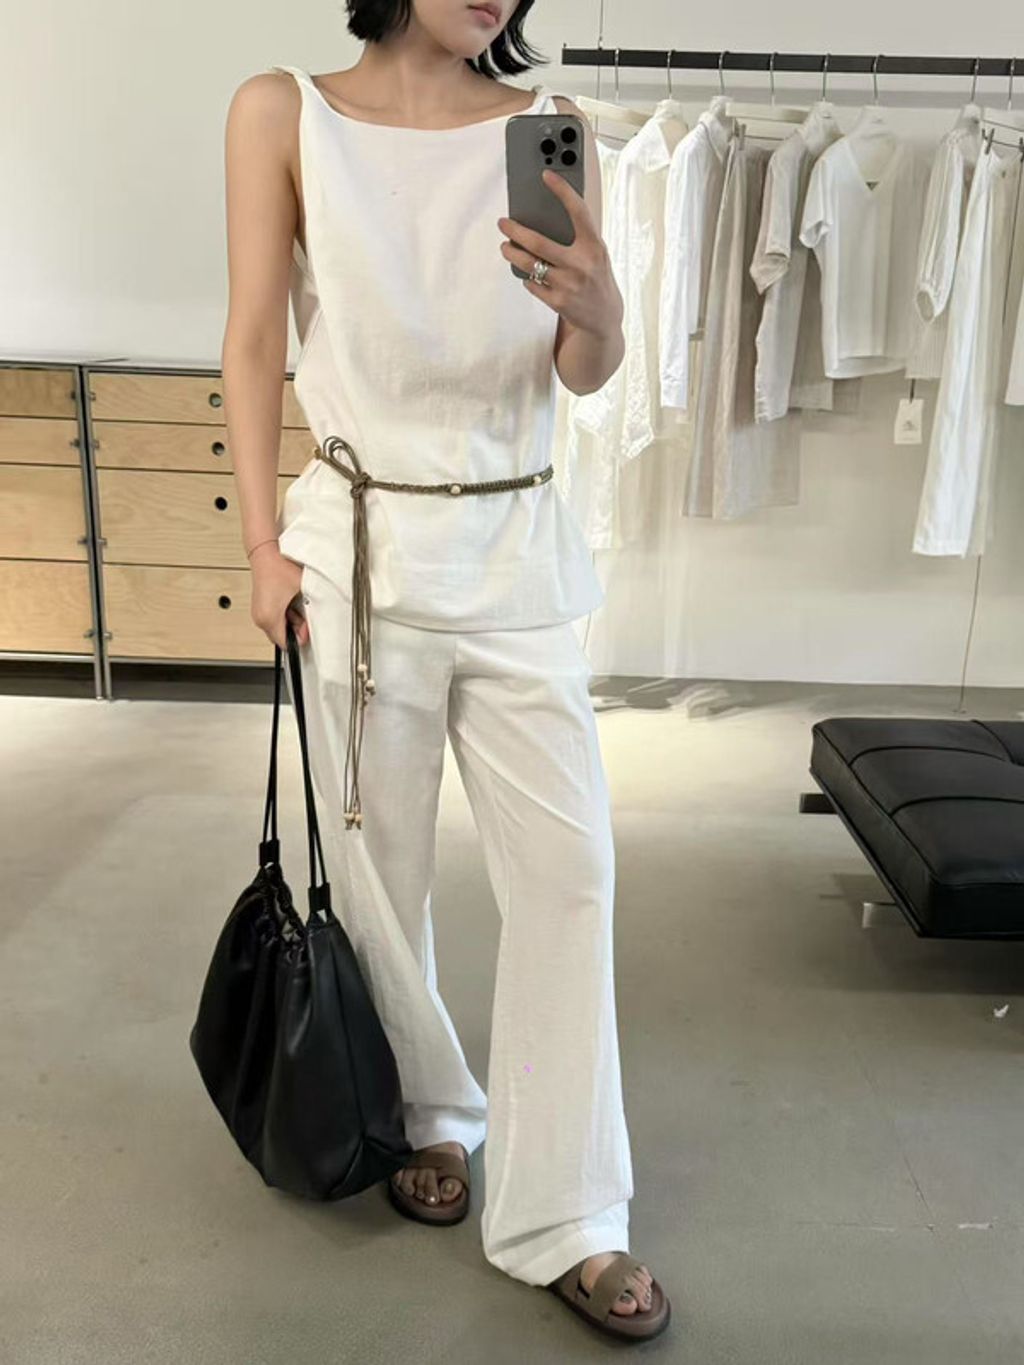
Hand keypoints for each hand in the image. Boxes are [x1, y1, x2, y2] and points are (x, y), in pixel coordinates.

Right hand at [249, 542, 309, 648]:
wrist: (266, 553)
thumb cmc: (280, 567)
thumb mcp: (304, 590)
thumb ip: (311, 611)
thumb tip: (316, 623)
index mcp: (269, 618)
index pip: (286, 644)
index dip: (300, 638)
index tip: (306, 628)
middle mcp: (260, 619)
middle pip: (282, 637)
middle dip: (295, 629)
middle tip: (303, 613)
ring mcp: (258, 614)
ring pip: (278, 628)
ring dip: (289, 621)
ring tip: (294, 603)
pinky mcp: (259, 608)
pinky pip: (274, 619)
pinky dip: (283, 615)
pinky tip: (287, 601)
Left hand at [497, 169, 620, 334]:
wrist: (605, 318)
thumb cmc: (596, 278)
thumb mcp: (596, 254)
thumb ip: (578, 238)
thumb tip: (544, 219)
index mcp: (594, 246)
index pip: (578, 211)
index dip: (562, 191)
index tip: (546, 175)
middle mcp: (582, 264)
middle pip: (538, 242)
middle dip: (515, 231)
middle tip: (503, 223)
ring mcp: (569, 284)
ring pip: (529, 264)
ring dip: (512, 253)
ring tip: (505, 247)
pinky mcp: (559, 302)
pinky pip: (532, 284)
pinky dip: (527, 277)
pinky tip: (528, 273)